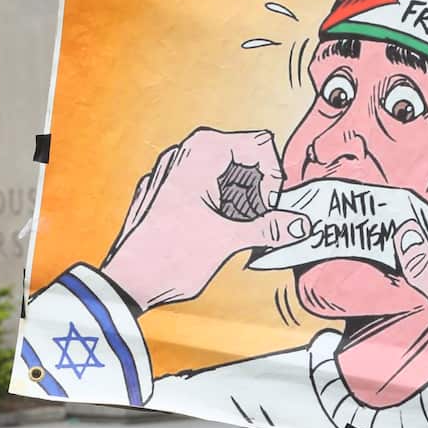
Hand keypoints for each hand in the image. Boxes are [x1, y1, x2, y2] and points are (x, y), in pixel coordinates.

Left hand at [102, 128, 308, 310]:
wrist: (126, 281)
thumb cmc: (170, 256)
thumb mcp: (228, 240)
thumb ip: (270, 228)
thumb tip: (301, 224)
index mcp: (202, 151)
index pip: (260, 145)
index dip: (273, 178)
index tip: (269, 209)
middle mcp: (184, 152)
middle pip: (241, 159)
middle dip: (255, 192)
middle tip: (253, 225)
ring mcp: (170, 171)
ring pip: (222, 175)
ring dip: (238, 202)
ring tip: (234, 233)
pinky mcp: (162, 191)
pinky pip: (201, 187)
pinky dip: (216, 206)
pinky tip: (211, 234)